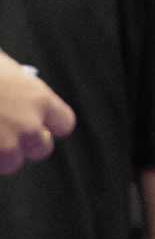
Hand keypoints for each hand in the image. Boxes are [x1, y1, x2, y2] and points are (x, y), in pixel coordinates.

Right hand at [0, 55, 74, 173]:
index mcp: (39, 100)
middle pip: (41, 149)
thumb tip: (16, 105)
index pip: (64, 123)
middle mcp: (27, 126)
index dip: (51, 126)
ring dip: (3, 157)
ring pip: (12, 164)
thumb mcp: (7, 74)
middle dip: (28, 145)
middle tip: (13, 138)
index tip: (41, 125)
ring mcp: (4, 145)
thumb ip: (19, 95)